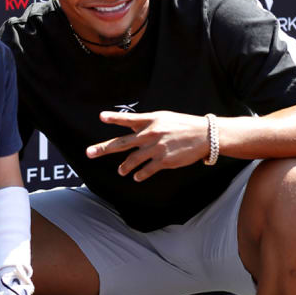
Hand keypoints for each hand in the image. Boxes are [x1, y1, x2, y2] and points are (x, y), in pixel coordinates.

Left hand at [85, 110, 209, 180]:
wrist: (206, 135)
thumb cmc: (184, 125)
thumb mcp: (164, 118)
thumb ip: (146, 123)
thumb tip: (130, 130)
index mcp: (151, 121)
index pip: (129, 119)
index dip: (114, 118)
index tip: (101, 117)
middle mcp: (150, 134)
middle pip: (122, 143)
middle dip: (103, 149)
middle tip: (89, 153)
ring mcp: (156, 148)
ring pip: (132, 160)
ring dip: (124, 167)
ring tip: (121, 171)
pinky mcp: (164, 161)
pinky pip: (146, 170)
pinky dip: (140, 175)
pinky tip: (136, 177)